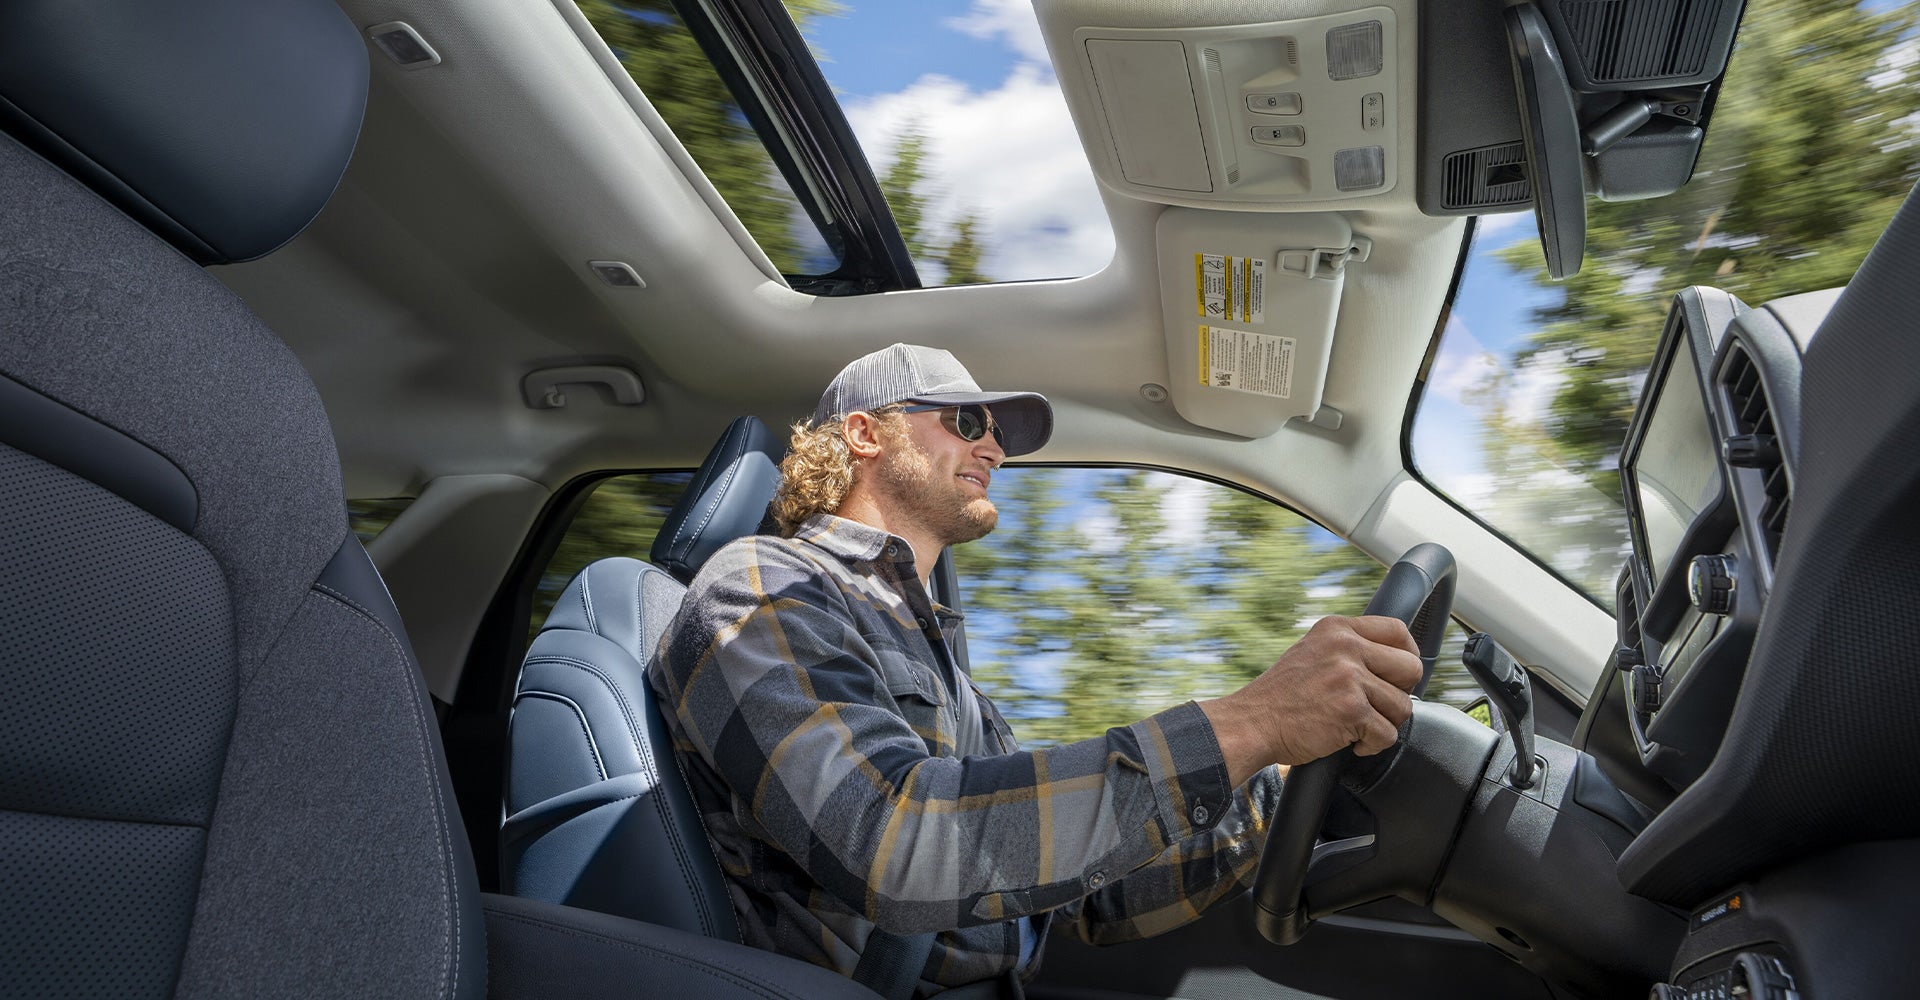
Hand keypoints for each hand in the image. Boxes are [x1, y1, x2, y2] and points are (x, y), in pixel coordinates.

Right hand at [1200, 615, 1422, 786]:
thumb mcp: (1313, 652)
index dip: (1407, 655)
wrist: (1252, 723)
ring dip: (1384, 724)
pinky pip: (1388, 734)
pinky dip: (1371, 746)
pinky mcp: (1352, 710)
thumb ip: (1348, 648)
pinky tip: (1350, 741)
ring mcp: (1349, 677)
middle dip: (1400, 693)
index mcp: (1337, 629)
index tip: (1399, 675)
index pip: (1397, 629)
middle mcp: (1345, 647)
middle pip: (1411, 668)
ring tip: (1357, 726)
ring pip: (1403, 706)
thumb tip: (1394, 660)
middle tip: (1377, 706)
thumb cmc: (1280, 696)